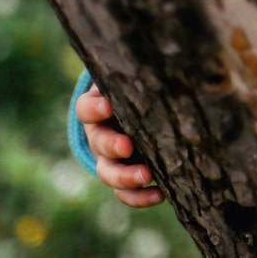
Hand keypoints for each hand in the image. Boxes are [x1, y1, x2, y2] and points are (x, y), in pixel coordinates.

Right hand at [75, 83, 163, 207]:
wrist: (143, 108)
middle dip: (111, 146)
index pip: (86, 109)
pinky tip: (160, 194)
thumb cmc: (141, 88)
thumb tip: (170, 61)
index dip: (94, 109)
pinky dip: (140, 196)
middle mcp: (99, 135)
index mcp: (98, 108)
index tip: (108, 106)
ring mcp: (109, 159)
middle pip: (97, 143)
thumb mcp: (138, 78)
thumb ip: (145, 73)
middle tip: (128, 146)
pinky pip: (126, 193)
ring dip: (125, 177)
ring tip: (146, 176)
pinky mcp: (124, 176)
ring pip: (107, 172)